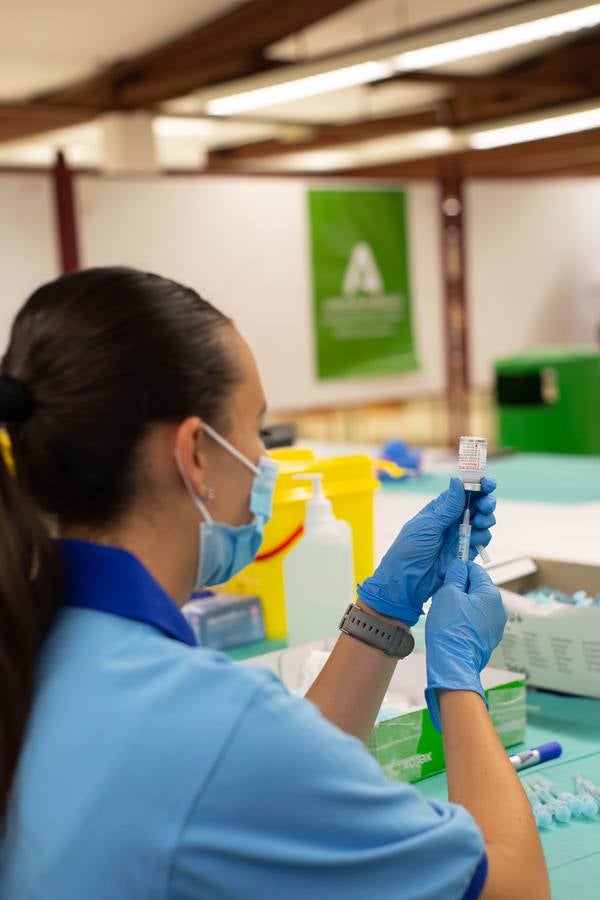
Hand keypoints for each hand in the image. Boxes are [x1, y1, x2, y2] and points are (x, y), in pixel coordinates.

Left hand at [357, 476, 495, 625]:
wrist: (408, 582)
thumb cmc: (410, 550)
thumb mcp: (428, 526)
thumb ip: (447, 507)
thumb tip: (457, 481)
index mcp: (439, 509)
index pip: (462, 491)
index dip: (477, 485)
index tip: (487, 484)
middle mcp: (451, 520)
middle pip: (477, 505)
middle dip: (486, 502)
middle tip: (486, 507)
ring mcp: (460, 535)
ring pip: (483, 521)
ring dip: (486, 519)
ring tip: (479, 523)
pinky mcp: (466, 552)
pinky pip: (482, 539)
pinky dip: (483, 536)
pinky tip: (476, 538)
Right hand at [424, 559, 506, 730]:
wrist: (453, 663)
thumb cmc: (450, 629)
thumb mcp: (448, 593)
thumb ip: (455, 575)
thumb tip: (459, 566)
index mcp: (491, 595)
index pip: (475, 570)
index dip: (458, 569)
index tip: (444, 574)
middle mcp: (498, 609)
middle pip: (476, 588)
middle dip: (458, 588)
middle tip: (441, 594)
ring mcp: (495, 626)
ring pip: (475, 604)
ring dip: (461, 603)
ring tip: (445, 612)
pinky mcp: (488, 638)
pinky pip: (476, 620)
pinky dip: (464, 618)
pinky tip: (451, 624)